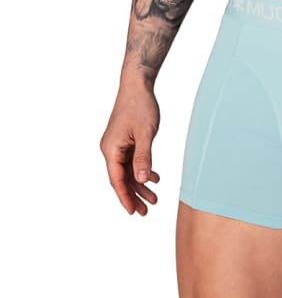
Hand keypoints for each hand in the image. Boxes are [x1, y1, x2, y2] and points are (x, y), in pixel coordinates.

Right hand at [100, 82, 160, 214]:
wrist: (137, 84)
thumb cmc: (140, 106)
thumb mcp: (145, 133)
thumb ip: (143, 157)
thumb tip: (140, 181)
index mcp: (111, 149)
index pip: (116, 180)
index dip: (125, 197)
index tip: (133, 212)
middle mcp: (110, 149)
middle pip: (121, 178)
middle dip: (134, 195)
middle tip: (146, 212)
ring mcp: (117, 145)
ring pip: (128, 171)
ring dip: (140, 184)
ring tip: (154, 199)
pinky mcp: (125, 140)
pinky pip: (132, 161)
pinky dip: (142, 170)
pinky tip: (155, 178)